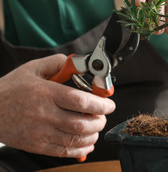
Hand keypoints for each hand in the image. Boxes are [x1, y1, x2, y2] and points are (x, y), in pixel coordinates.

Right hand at [0, 54, 115, 157]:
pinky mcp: (37, 145)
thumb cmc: (11, 89)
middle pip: (82, 123)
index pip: (80, 100)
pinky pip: (64, 151)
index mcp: (46, 93)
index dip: (100, 103)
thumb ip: (57, 63)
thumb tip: (79, 62)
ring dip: (93, 135)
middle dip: (100, 120)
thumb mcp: (32, 68)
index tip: (109, 103)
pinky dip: (81, 149)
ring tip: (96, 127)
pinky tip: (87, 143)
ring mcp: (41, 132)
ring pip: (76, 139)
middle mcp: (45, 114)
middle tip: (103, 115)